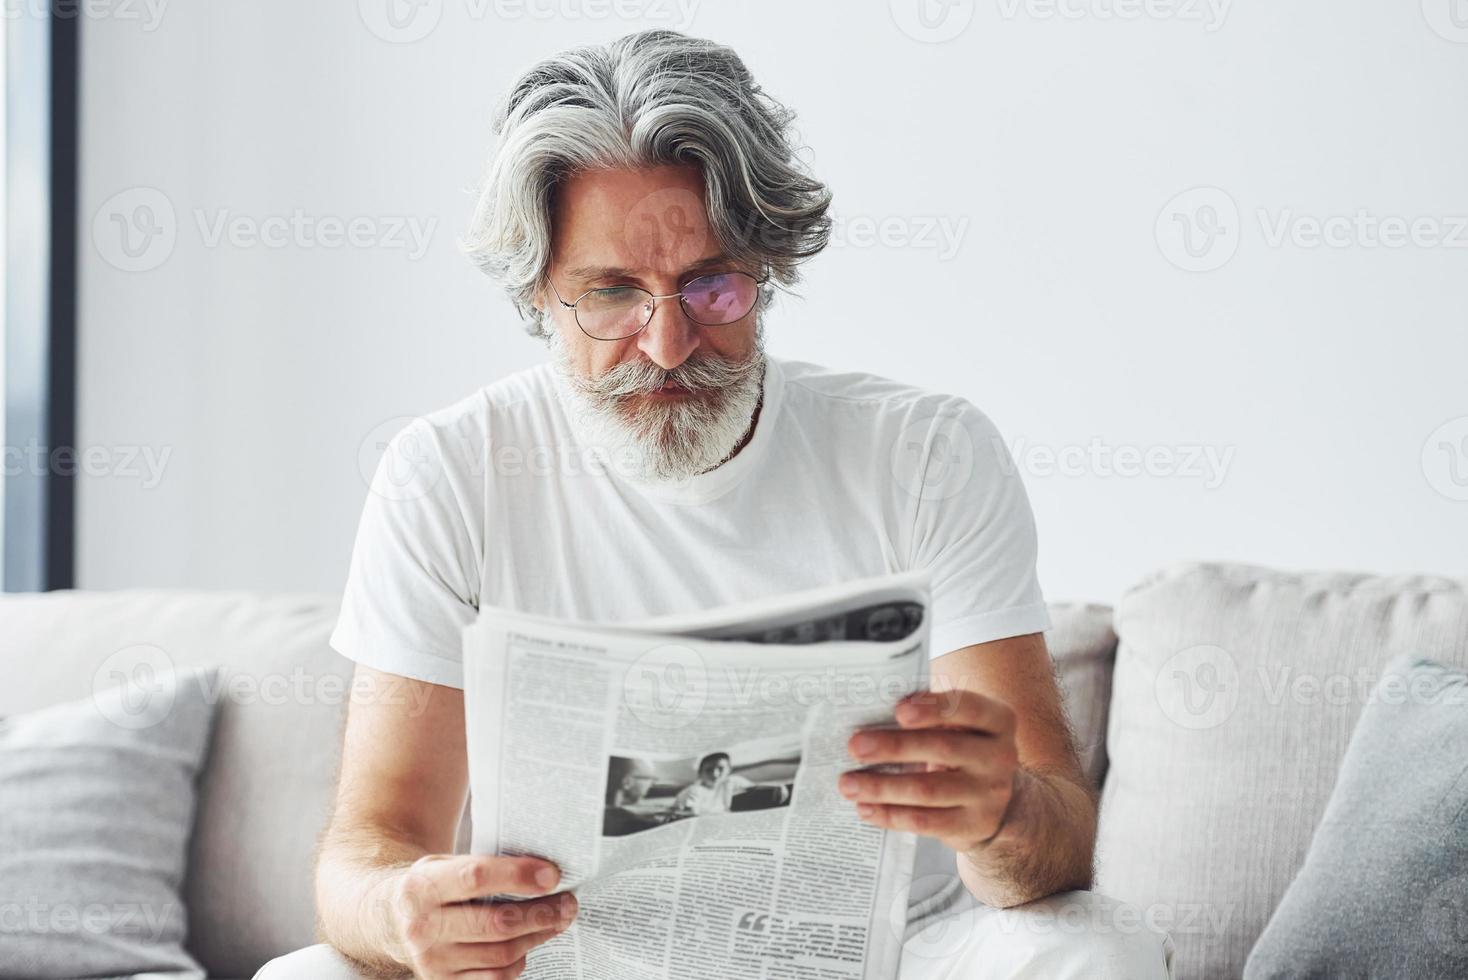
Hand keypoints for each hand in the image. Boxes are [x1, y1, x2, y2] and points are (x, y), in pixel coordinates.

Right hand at [375, 853, 576, 978]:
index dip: (517, 875)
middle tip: (568, 903)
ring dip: (537, 937)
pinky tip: (528, 944)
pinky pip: (494, 979)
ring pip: (500, 955)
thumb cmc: (432, 886)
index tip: (552, 875)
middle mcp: (422, 927)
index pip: (475, 877)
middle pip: (496, 923)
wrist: (391, 919)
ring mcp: (431, 961)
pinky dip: (518, 962)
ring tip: (556, 920)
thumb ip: (483, 865)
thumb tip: (543, 871)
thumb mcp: (444, 863)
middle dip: (541, 913)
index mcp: (420, 887)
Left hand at [840, 689, 1021, 853]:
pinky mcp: (974, 825)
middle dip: (894, 746)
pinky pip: (927, 822)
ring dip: (883, 787)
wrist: (993, 801)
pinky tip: (865, 809)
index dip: (934, 708)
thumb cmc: (960, 749)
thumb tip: (869, 719)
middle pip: (942, 748)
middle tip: (854, 746)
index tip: (898, 710)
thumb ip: (927, 717)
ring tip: (848, 783)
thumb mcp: (957, 728)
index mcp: (997, 720)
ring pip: (929, 789)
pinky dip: (891, 815)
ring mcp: (990, 794)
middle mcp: (1000, 755)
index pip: (968, 707)